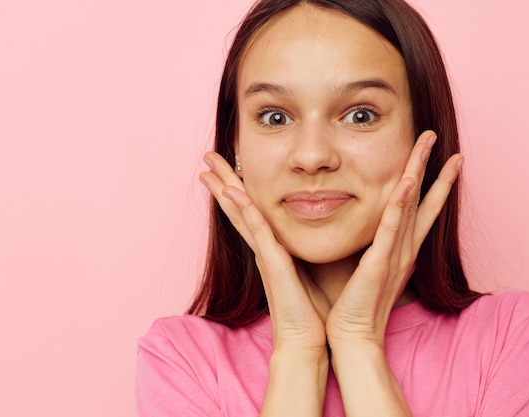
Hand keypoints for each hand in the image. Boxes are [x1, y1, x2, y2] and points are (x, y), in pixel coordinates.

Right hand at [199, 153, 329, 352]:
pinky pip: (257, 232)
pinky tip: (232, 193)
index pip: (251, 211)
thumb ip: (309, 248)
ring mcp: (264, 255)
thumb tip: (321, 228)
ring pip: (240, 214)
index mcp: (272, 249)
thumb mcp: (311, 269)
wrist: (307, 340)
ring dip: (224, 188)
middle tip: (207, 156)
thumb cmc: (312, 309)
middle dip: (223, 180)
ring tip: (207, 167)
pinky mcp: (272, 264)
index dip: (237, 188)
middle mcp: (263, 249)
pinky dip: (244, 211)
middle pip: (238, 208)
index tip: (228, 166)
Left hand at [325, 130, 462, 349]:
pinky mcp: (379, 264)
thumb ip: (371, 245)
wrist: (352, 336)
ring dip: (420, 173)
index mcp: (400, 249)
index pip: (420, 209)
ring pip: (412, 206)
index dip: (433, 183)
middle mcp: (404, 249)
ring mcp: (394, 255)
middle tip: (439, 138)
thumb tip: (365, 227)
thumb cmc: (355, 305)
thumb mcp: (366, 268)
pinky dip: (400, 206)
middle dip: (433, 168)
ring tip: (429, 145)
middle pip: (423, 201)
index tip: (443, 158)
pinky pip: (391, 230)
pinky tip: (406, 183)